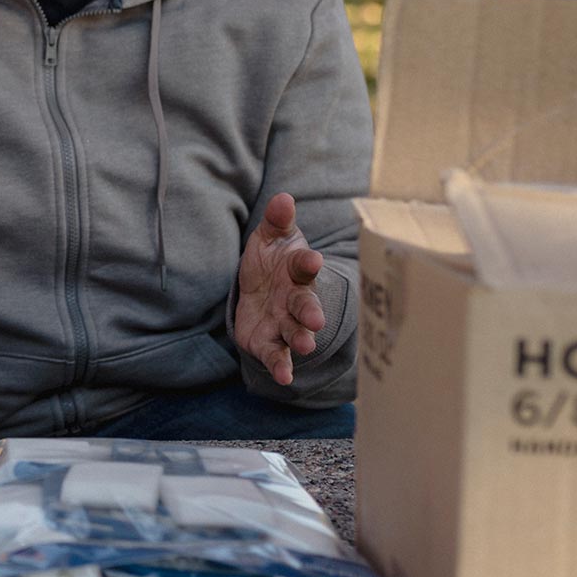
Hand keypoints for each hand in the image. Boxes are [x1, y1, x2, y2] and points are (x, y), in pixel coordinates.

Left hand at [234, 193, 325, 386]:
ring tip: (305, 346)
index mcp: (297, 271)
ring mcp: (284, 322)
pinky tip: (283, 377)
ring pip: (295, 333)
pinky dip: (280, 366)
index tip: (312, 259)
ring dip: (301, 340)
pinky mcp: (269, 342)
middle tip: (316, 319)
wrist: (260, 289)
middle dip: (310, 312)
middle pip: (305, 305)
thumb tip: (283, 198)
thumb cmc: (271, 260)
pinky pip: (276, 355)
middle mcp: (295, 299)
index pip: (304, 266)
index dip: (307, 262)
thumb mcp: (270, 238)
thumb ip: (277, 221)